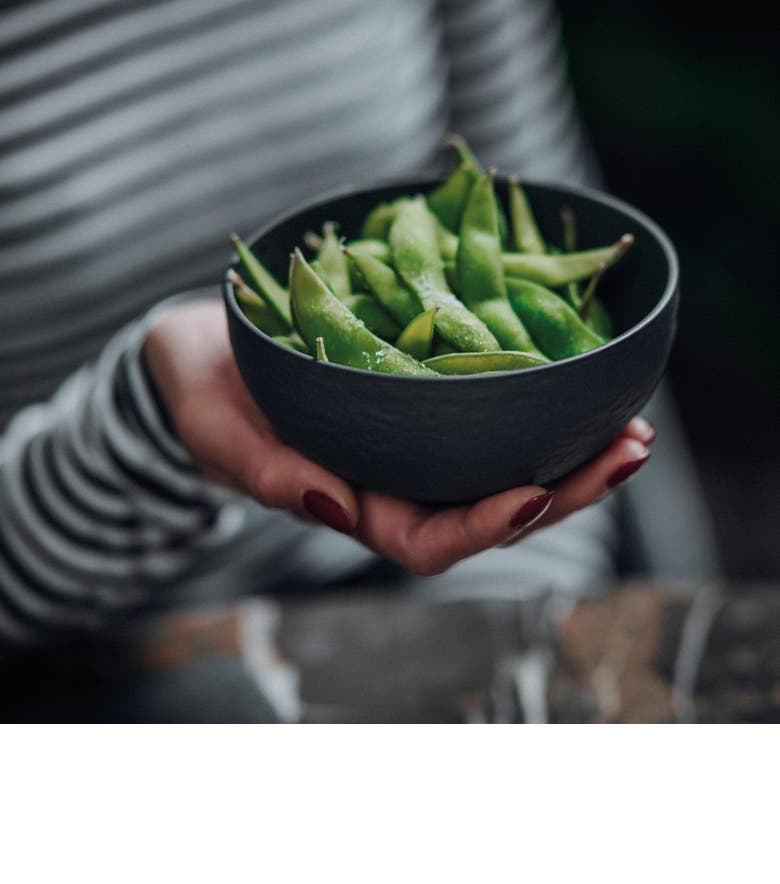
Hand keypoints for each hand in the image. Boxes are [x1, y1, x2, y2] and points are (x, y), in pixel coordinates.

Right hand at [145, 300, 653, 576]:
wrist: (207, 343)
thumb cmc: (203, 393)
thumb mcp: (218, 431)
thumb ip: (264, 470)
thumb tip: (332, 505)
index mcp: (352, 505)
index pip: (428, 540)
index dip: (483, 526)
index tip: (533, 494)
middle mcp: (398, 483)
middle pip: (493, 510)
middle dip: (566, 491)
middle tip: (628, 451)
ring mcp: (418, 443)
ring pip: (506, 464)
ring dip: (573, 454)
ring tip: (633, 428)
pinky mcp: (428, 396)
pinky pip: (494, 409)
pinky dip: (543, 401)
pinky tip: (589, 380)